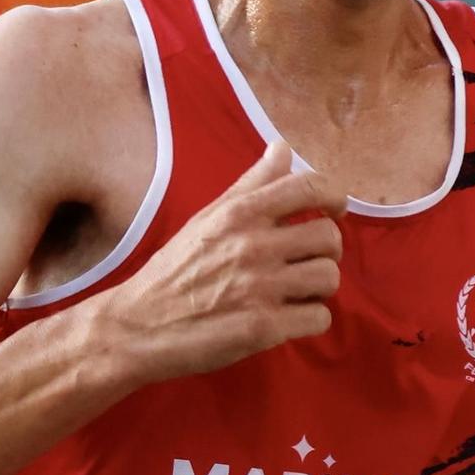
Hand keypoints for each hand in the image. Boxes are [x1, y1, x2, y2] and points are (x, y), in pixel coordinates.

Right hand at [102, 141, 345, 382]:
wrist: (139, 325)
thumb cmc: (174, 269)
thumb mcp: (208, 217)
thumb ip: (251, 184)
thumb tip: (282, 147)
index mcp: (240, 214)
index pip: (310, 187)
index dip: (335, 197)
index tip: (334, 210)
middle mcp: (253, 246)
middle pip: (329, 237)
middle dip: (325, 250)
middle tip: (306, 260)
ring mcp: (260, 288)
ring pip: (329, 278)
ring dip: (319, 287)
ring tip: (297, 291)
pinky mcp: (264, 327)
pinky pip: (319, 318)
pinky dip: (311, 319)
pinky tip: (290, 317)